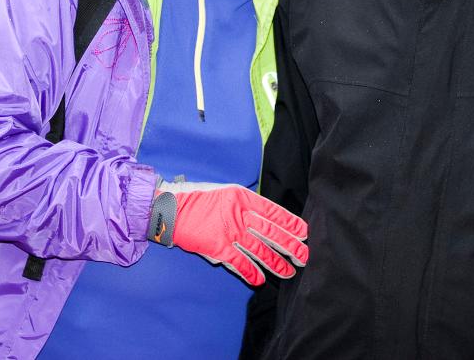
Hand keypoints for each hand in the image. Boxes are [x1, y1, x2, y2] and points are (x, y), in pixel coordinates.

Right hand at [146, 181, 308, 285]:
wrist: (169, 207)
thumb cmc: (197, 197)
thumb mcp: (225, 191)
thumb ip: (245, 203)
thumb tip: (265, 216)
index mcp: (242, 197)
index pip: (273, 212)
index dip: (290, 224)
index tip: (304, 233)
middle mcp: (238, 214)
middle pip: (270, 233)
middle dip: (290, 246)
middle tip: (304, 256)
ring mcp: (228, 232)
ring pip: (259, 250)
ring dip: (275, 263)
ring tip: (288, 272)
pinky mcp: (217, 248)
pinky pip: (239, 263)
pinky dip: (250, 272)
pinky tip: (260, 280)